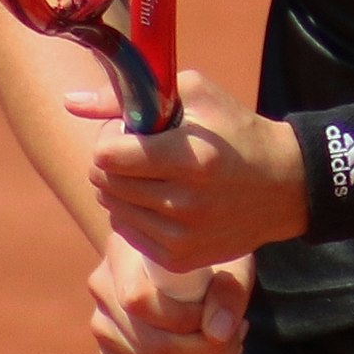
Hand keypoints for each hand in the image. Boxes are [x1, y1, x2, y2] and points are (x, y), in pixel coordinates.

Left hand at [66, 70, 307, 274]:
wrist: (284, 185)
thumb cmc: (233, 130)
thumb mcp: (193, 94)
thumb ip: (126, 96)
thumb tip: (69, 102)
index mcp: (190, 158)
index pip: (108, 156)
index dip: (110, 139)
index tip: (128, 133)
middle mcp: (186, 202)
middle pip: (105, 183)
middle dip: (111, 163)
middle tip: (136, 153)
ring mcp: (184, 236)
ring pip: (113, 209)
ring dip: (121, 189)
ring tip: (151, 175)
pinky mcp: (182, 259)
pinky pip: (128, 235)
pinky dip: (134, 214)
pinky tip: (160, 199)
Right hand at [88, 232, 253, 353]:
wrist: (179, 258)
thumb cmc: (208, 253)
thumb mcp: (229, 258)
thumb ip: (229, 291)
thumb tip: (218, 333)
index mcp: (122, 252)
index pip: (139, 300)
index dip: (187, 318)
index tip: (224, 311)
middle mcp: (103, 289)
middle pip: (150, 345)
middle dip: (206, 351)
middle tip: (239, 333)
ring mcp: (102, 324)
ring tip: (232, 342)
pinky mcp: (112, 353)